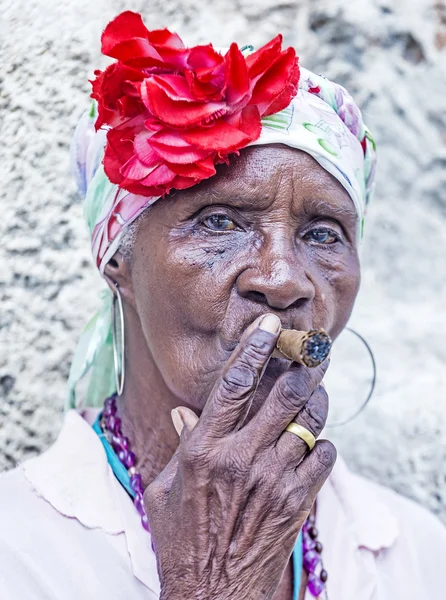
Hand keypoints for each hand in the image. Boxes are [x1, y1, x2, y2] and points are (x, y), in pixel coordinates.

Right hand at [144, 314, 335, 599]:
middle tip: (311, 350)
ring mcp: (274, 479)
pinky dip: (323, 442)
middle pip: (284, 393)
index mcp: (204, 449)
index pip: (234, 383)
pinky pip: (325, 455)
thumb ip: (179, 444)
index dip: (255, 347)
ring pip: (309, 419)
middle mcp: (242, 457)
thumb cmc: (182, 540)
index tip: (271, 324)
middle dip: (303, 364)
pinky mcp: (298, 501)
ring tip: (314, 391)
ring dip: (316, 399)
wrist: (213, 594)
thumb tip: (185, 411)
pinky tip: (312, 443)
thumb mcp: (163, 489)